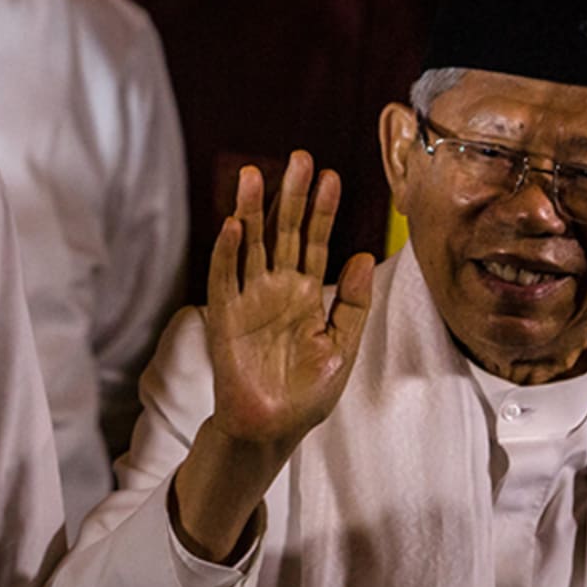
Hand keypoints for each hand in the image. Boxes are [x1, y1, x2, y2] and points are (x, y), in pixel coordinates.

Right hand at [205, 151, 373, 452]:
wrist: (272, 428)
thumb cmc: (307, 393)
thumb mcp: (342, 347)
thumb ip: (352, 303)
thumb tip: (362, 255)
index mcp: (306, 293)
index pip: (314, 241)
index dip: (323, 210)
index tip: (332, 177)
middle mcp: (276, 288)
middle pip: (282, 231)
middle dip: (291, 196)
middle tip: (299, 158)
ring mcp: (249, 299)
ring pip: (249, 244)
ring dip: (251, 210)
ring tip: (255, 175)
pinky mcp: (225, 316)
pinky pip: (224, 277)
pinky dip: (226, 251)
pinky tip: (233, 225)